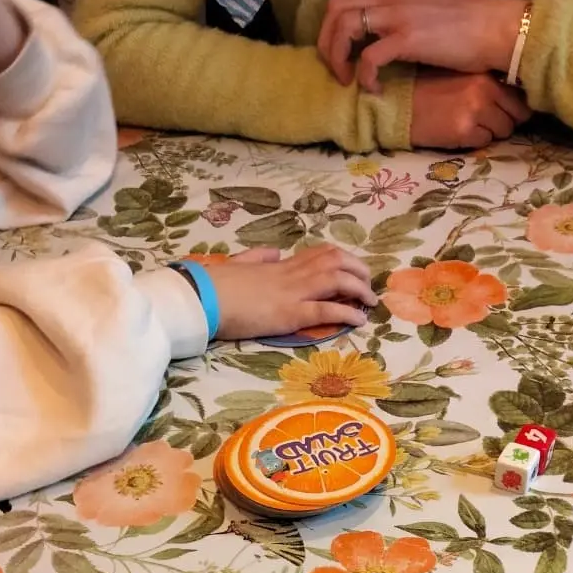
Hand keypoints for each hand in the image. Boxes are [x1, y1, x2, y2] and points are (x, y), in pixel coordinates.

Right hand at [208, 246, 376, 341]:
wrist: (202, 296)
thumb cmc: (214, 284)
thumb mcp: (238, 264)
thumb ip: (258, 258)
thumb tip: (273, 253)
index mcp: (279, 265)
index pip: (318, 253)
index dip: (341, 259)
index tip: (352, 268)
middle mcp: (290, 274)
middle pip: (335, 261)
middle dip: (358, 269)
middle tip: (368, 285)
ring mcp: (292, 292)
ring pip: (337, 280)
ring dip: (359, 289)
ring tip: (370, 302)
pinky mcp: (289, 313)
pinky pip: (326, 310)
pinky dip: (347, 313)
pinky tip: (359, 320)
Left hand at [319, 0, 525, 91]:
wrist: (496, 28)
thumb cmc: (469, 28)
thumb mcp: (425, 16)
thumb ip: (401, 22)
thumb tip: (386, 42)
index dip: (332, 27)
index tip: (340, 54)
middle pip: (335, 9)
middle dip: (327, 42)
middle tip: (338, 70)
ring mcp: (397, 16)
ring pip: (344, 27)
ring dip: (338, 57)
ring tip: (349, 80)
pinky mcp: (408, 38)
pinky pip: (369, 58)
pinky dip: (364, 76)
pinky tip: (375, 89)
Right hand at [411, 71, 530, 148]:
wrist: (400, 103)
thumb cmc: (429, 90)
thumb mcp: (462, 78)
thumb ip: (487, 85)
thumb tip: (515, 101)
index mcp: (485, 74)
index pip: (519, 96)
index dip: (514, 108)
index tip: (504, 112)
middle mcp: (484, 90)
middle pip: (516, 116)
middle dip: (504, 122)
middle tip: (484, 122)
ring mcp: (476, 111)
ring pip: (503, 131)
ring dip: (490, 133)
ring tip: (469, 126)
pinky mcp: (464, 131)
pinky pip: (484, 142)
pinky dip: (475, 142)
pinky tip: (458, 133)